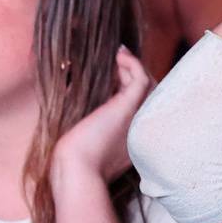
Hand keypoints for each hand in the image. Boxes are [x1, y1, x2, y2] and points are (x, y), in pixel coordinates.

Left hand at [52, 47, 152, 184]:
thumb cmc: (74, 158)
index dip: (129, 85)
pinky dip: (133, 64)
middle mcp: (138, 124)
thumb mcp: (83, 136)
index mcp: (130, 134)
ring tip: (120, 53)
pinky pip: (140, 79)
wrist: (77, 169)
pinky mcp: (129, 107)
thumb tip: (72, 97)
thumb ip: (87, 121)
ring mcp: (137, 116)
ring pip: (149, 85)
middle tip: (121, 59)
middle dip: (135, 74)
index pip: (137, 104)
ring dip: (134, 66)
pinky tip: (120, 55)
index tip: (116, 71)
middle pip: (148, 93)